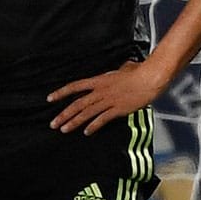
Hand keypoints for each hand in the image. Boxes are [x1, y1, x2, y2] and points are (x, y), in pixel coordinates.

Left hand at [47, 60, 163, 134]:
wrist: (150, 78)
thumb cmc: (139, 71)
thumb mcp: (123, 68)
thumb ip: (118, 71)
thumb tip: (123, 68)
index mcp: (98, 80)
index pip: (74, 86)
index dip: (61, 93)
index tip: (49, 98)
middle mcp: (100, 91)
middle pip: (77, 104)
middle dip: (63, 114)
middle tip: (53, 123)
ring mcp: (109, 100)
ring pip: (86, 113)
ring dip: (74, 122)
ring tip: (63, 129)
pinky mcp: (119, 109)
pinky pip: (103, 119)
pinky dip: (93, 126)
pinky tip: (86, 132)